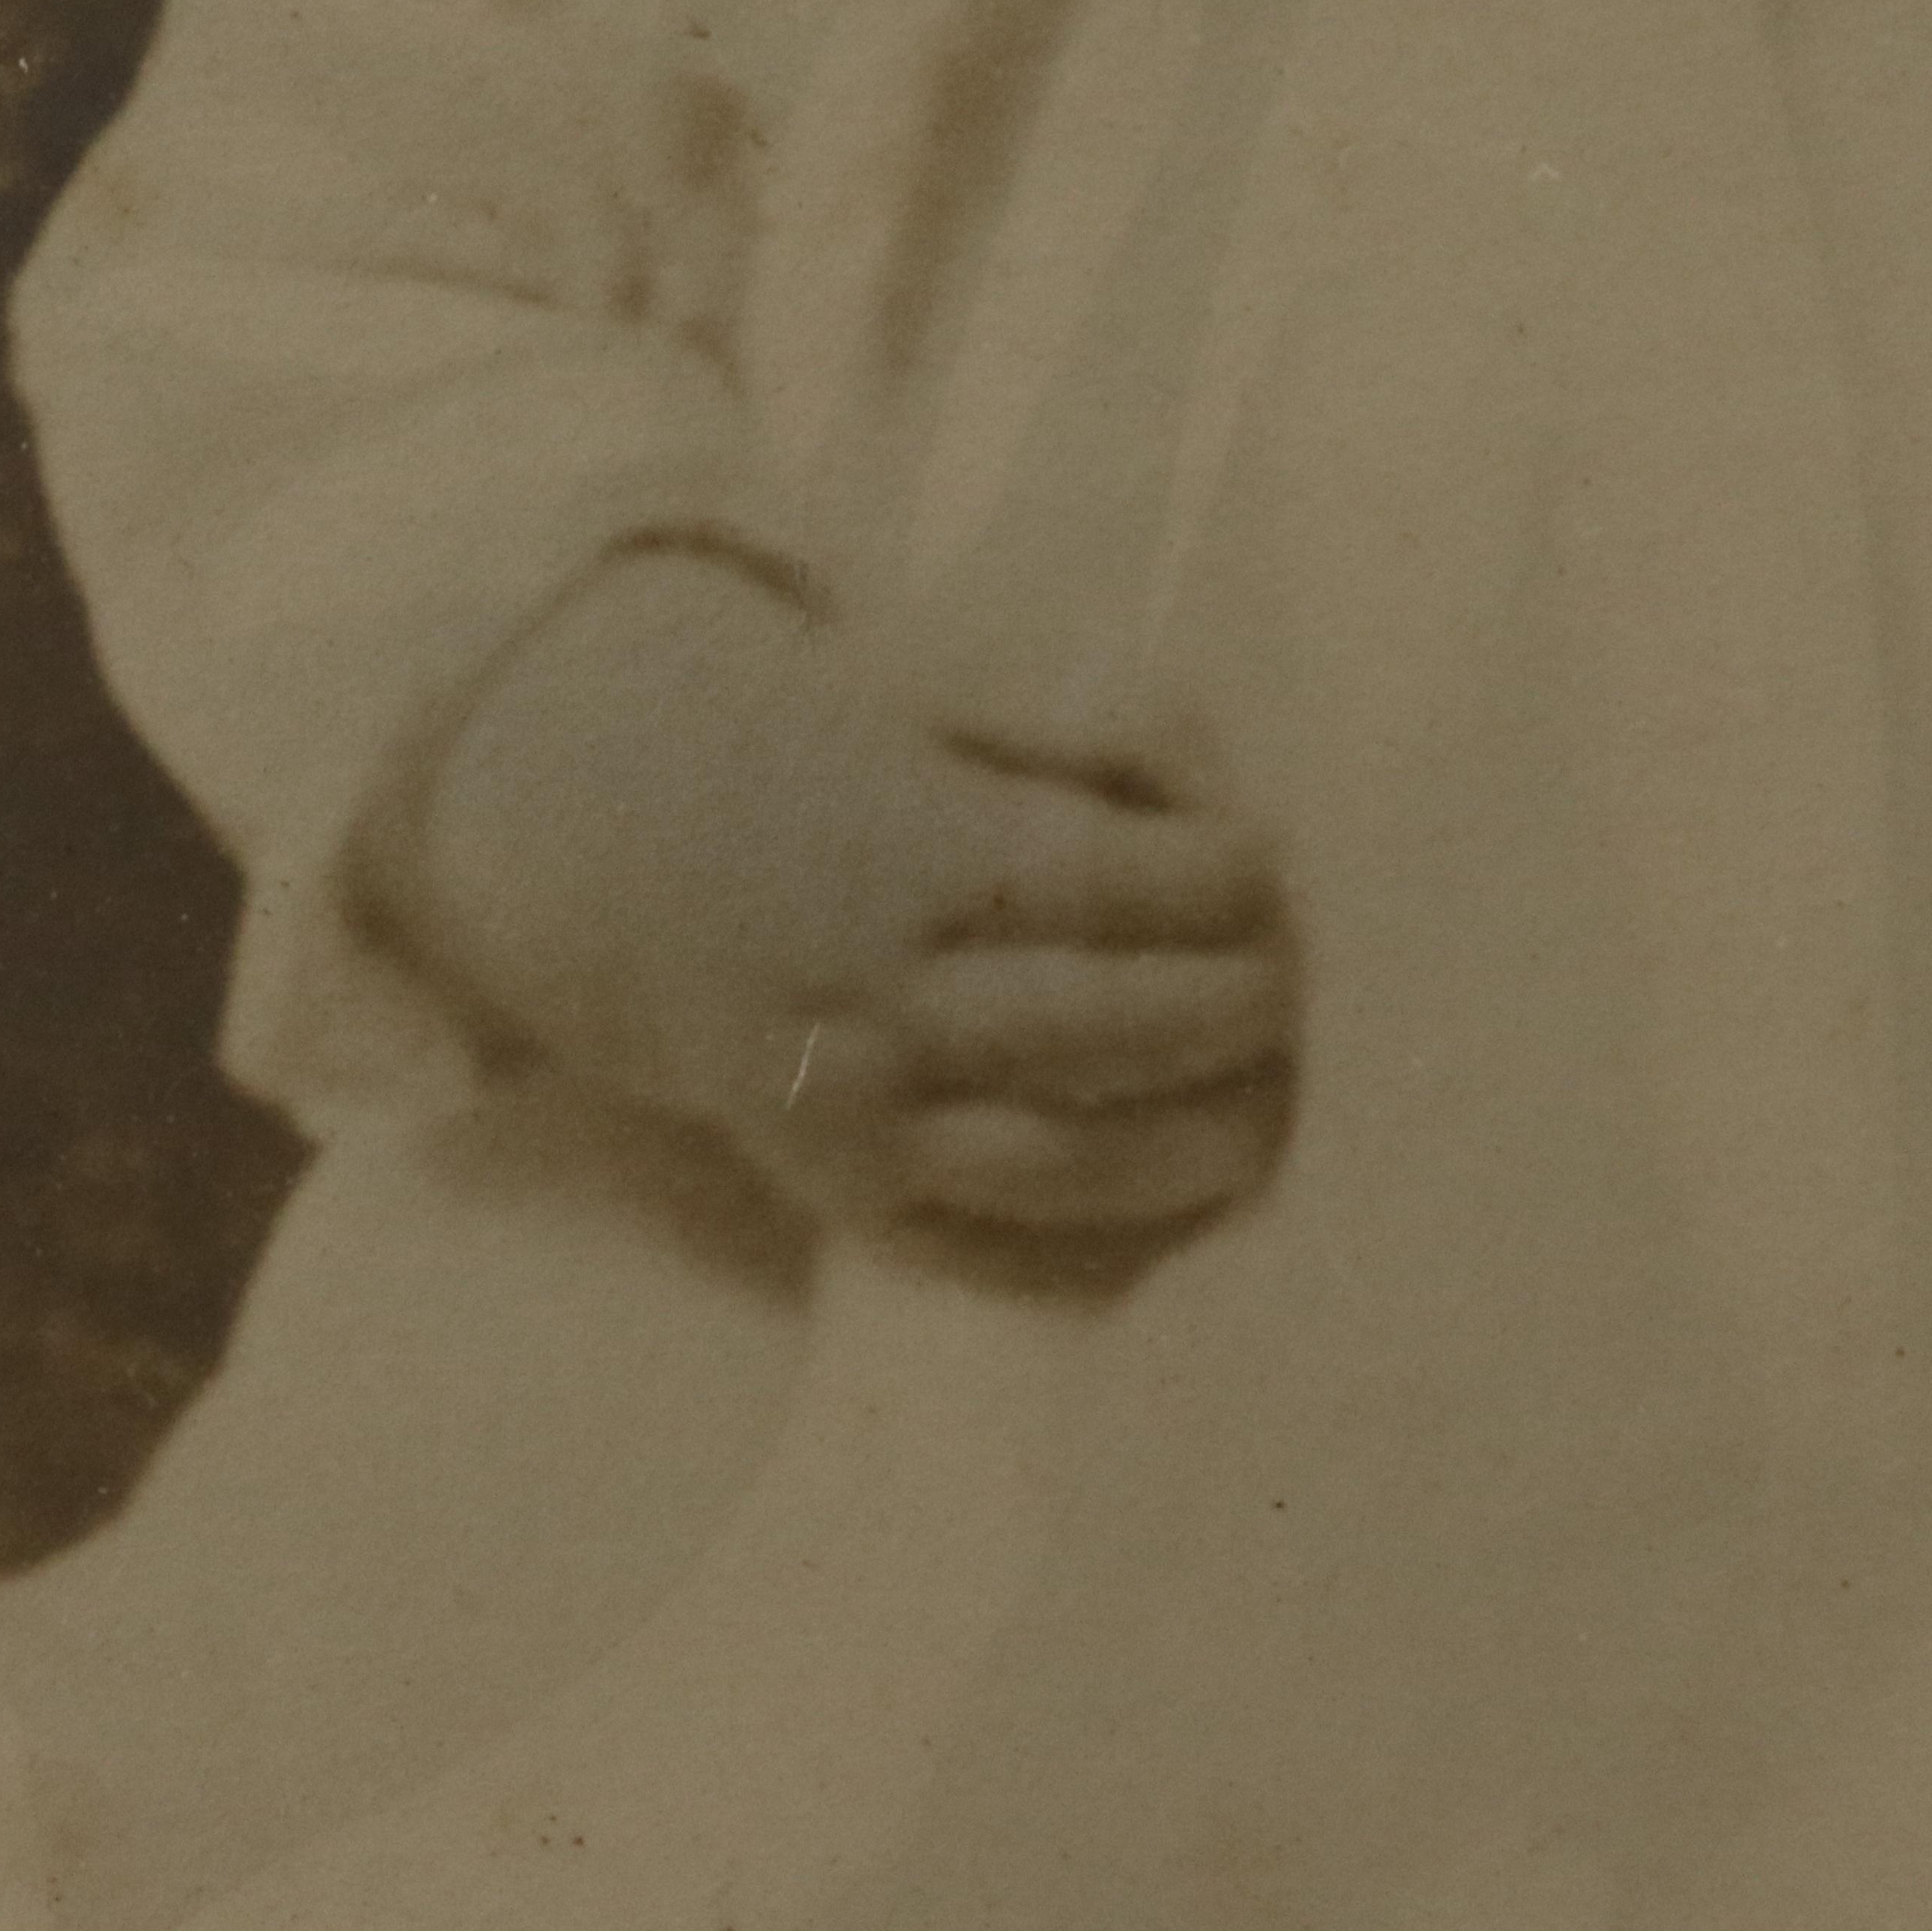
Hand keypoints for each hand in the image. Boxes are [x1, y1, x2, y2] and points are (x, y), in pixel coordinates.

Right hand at [386, 545, 1294, 1284]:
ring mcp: (854, 1108)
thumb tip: (1226, 803)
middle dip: (1227, 1008)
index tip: (1266, 861)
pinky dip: (1101, 1247)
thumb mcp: (941, 681)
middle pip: (1097, 1021)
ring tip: (1270, 1112)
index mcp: (897, 844)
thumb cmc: (840, 756)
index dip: (1216, 875)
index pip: (1101, 877)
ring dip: (1193, 1144)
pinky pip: (992, 1249)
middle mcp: (871, 989)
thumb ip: (1091, 718)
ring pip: (1060, 1158)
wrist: (639, 858)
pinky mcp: (843, 1193)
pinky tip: (1182, 1210)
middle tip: (1292, 986)